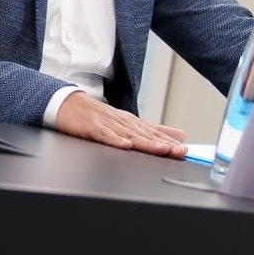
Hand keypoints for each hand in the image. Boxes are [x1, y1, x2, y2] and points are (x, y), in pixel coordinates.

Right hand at [55, 91, 188, 158]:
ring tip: (161, 149)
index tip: (185, 149)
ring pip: (129, 135)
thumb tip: (180, 135)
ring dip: (146, 142)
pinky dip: (115, 140)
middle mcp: (123, 122)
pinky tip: (125, 145)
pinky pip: (105, 135)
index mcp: (131, 123)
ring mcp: (108, 124)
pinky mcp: (92, 127)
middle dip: (164, 143)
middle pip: (146, 134)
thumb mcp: (127, 122)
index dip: (170, 141)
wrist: (67, 103)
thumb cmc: (96, 116)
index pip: (154, 133)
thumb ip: (153, 129)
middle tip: (180, 150)